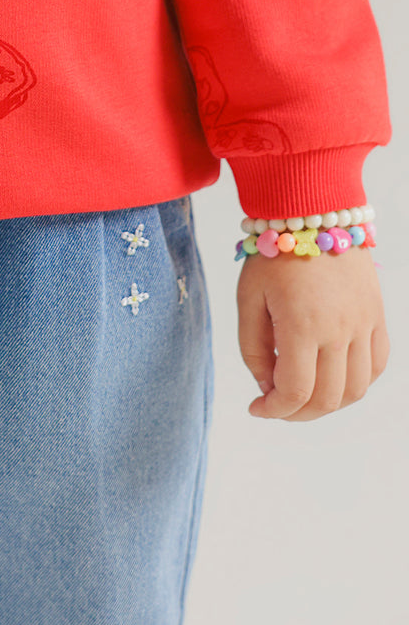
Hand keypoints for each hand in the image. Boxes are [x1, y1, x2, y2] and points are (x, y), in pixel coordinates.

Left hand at [237, 243, 388, 420]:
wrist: (311, 211)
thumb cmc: (272, 253)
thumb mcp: (247, 298)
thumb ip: (252, 348)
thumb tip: (267, 387)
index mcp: (302, 325)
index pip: (295, 392)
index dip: (274, 411)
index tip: (257, 408)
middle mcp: (339, 329)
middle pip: (327, 399)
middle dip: (297, 413)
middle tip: (277, 404)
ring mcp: (363, 323)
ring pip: (356, 389)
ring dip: (328, 403)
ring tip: (303, 392)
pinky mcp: (376, 315)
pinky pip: (377, 364)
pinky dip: (357, 381)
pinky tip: (332, 375)